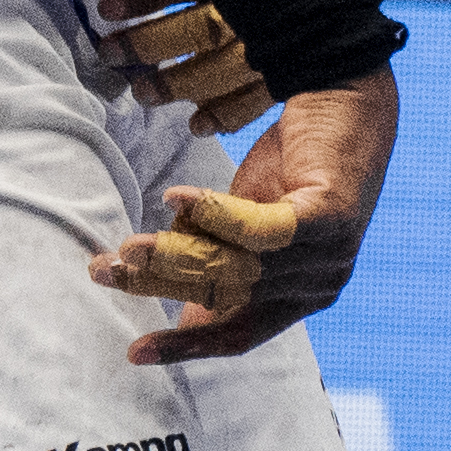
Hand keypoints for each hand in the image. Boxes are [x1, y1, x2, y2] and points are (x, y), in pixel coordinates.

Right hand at [92, 72, 390, 366]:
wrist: (346, 96)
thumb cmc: (296, 165)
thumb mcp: (249, 224)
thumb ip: (219, 263)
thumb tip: (181, 307)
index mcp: (301, 296)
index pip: (238, 335)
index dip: (185, 346)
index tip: (134, 353)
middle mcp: (320, 285)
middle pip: (224, 297)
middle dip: (159, 286)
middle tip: (104, 271)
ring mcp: (331, 254)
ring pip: (233, 264)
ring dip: (173, 254)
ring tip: (127, 246)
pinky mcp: (331, 216)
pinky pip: (260, 228)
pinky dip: (213, 215)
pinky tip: (174, 199)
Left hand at [99, 0, 269, 132]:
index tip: (108, 8)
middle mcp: (259, 8)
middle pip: (201, 30)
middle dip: (150, 44)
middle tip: (112, 53)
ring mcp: (277, 43)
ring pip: (223, 69)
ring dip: (177, 84)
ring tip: (142, 91)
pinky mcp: (289, 71)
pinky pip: (257, 100)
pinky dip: (226, 114)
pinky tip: (198, 123)